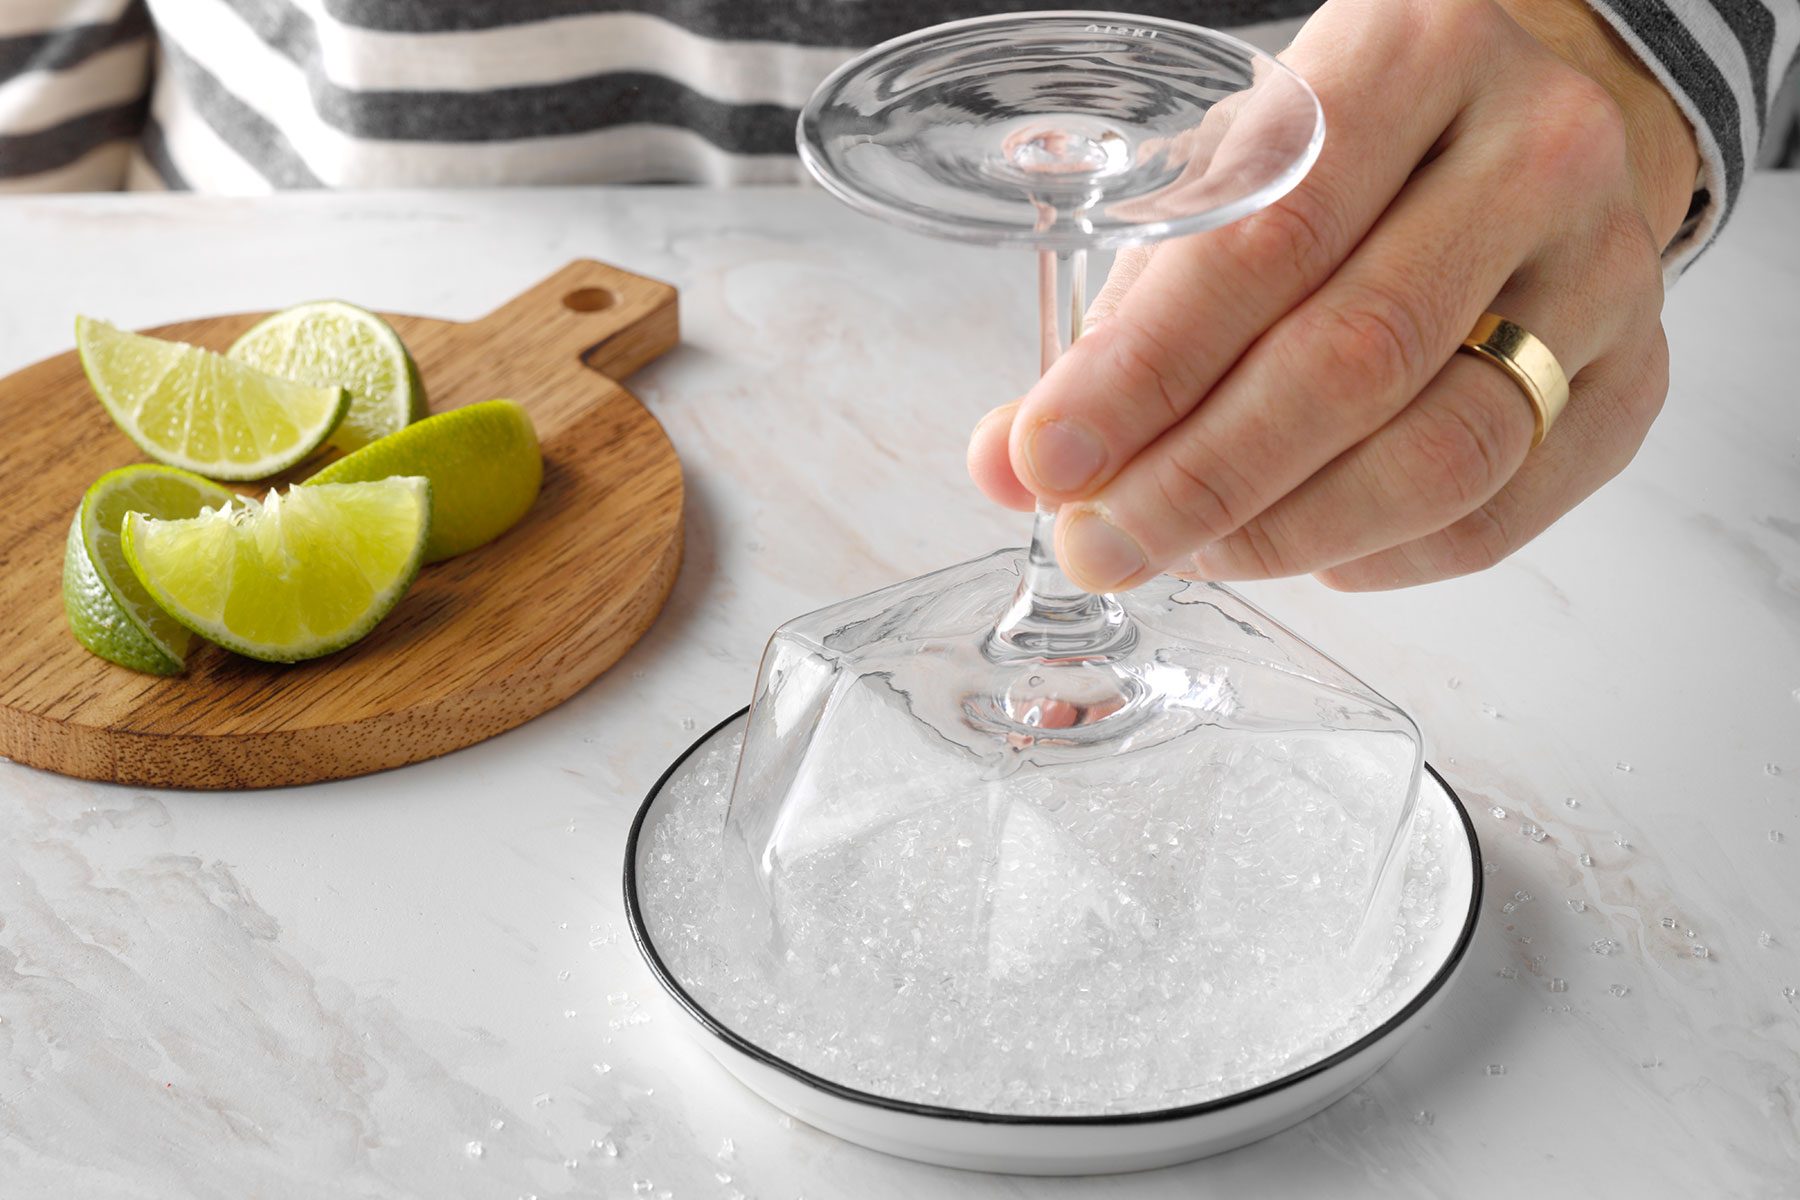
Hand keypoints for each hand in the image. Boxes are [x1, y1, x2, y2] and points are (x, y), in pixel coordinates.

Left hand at [967, 0, 1697, 590]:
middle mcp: (1534, 155)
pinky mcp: (1636, 383)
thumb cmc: (1355, 157)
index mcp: (1412, 57)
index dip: (1146, 373)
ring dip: (1284, 533)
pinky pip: (1501, 513)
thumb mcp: (1228, 179)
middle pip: (1356, 358)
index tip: (1049, 460)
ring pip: (1443, 453)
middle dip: (1202, 480)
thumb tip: (1009, 461)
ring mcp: (1606, 274)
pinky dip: (1378, 556)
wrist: (1530, 136)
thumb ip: (1122, 314)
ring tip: (1181, 551)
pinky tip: (1297, 549)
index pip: (1266, 241)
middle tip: (1099, 545)